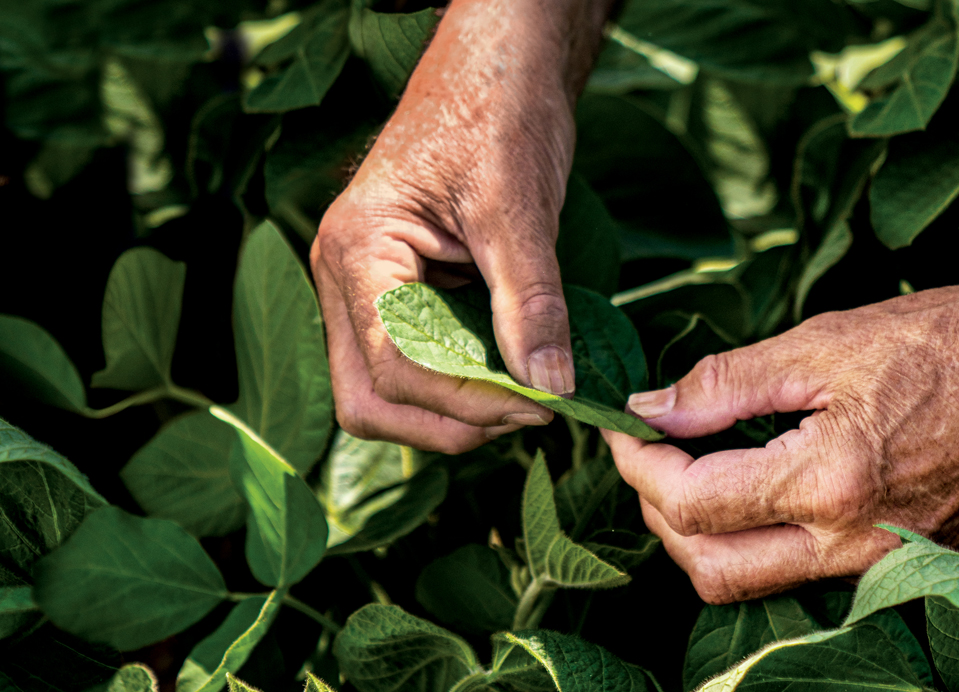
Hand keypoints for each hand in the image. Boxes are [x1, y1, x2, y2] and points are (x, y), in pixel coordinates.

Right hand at [311, 0, 610, 452]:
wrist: (496, 65)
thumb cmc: (498, 113)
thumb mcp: (520, 207)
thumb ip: (530, 302)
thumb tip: (551, 386)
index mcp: (357, 249)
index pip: (395, 365)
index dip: (468, 402)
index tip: (542, 405)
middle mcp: (343, 276)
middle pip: (369, 398)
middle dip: (448, 423)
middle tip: (529, 414)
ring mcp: (363, 288)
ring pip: (385, 390)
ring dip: (453, 410)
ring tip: (528, 396)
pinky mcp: (395, 292)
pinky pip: (412, 363)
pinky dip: (460, 384)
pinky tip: (513, 373)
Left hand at [603, 277, 958, 603]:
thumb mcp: (828, 342)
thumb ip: (727, 383)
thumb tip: (651, 407)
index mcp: (831, 482)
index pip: (692, 500)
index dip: (638, 463)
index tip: (623, 425)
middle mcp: (854, 543)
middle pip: (711, 570)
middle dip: (659, 515)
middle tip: (648, 454)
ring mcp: (883, 562)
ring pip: (754, 584)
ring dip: (704, 537)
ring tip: (693, 468)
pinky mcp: (904, 560)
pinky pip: (803, 575)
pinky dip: (758, 542)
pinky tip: (756, 488)